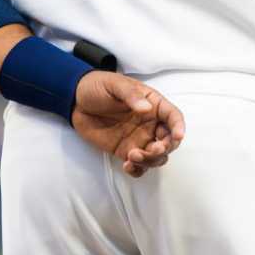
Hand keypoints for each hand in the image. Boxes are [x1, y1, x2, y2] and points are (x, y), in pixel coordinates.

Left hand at [71, 71, 186, 177]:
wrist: (76, 101)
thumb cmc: (98, 87)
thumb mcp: (115, 85)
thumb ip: (131, 96)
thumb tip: (146, 108)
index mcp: (153, 105)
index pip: (173, 117)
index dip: (179, 127)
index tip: (178, 136)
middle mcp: (150, 124)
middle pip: (169, 141)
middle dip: (164, 149)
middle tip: (152, 150)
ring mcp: (139, 139)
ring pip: (156, 157)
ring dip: (150, 161)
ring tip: (132, 157)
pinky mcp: (125, 151)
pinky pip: (139, 166)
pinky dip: (138, 170)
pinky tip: (127, 166)